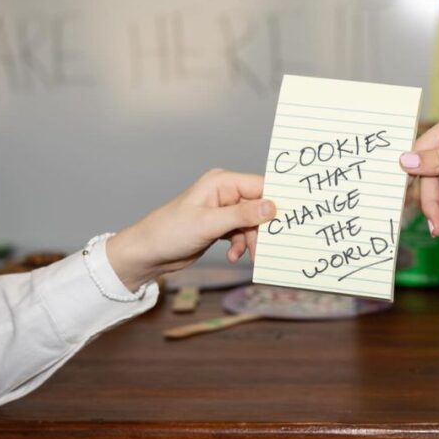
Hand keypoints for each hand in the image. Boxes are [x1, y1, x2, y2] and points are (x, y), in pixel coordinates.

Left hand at [105, 169, 275, 290]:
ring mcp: (223, 210)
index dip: (275, 202)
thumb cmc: (170, 232)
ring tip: (247, 256)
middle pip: (259, 207)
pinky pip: (242, 233)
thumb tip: (272, 207)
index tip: (290, 220)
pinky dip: (241, 245)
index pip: (260, 186)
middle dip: (263, 228)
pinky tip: (234, 255)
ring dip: (252, 240)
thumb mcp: (209, 223)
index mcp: (222, 182)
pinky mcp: (220, 226)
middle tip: (266, 248)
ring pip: (252, 223)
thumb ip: (242, 215)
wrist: (148, 254)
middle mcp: (225, 193)